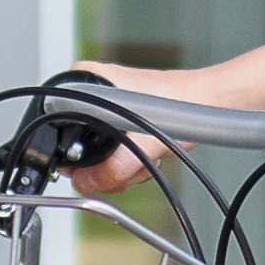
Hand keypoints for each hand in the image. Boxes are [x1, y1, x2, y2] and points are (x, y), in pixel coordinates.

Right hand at [43, 58, 202, 198]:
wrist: (209, 101)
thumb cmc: (183, 103)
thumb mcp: (144, 144)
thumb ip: (112, 169)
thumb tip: (85, 183)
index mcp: (84, 81)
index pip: (55, 128)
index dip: (73, 158)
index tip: (97, 170)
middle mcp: (90, 88)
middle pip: (74, 145)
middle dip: (102, 166)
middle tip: (128, 167)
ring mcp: (103, 102)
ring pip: (93, 151)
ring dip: (118, 165)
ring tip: (142, 157)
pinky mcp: (118, 116)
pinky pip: (109, 148)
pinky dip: (126, 159)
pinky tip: (144, 155)